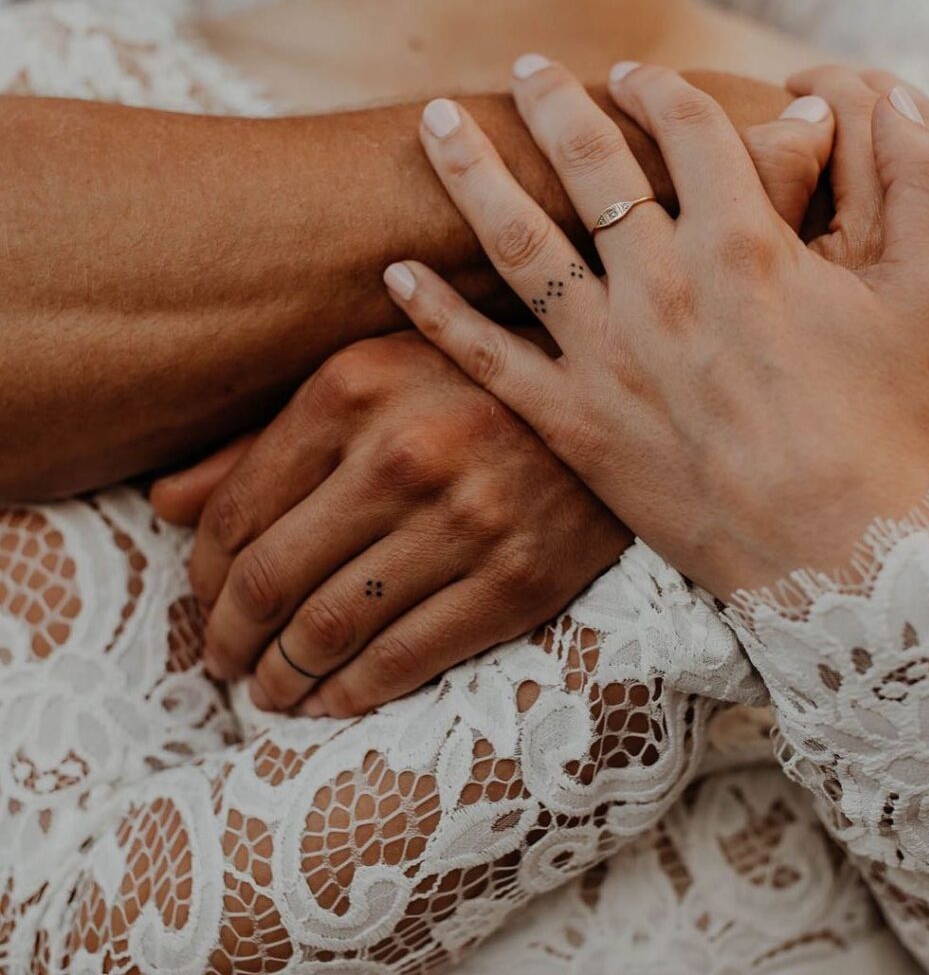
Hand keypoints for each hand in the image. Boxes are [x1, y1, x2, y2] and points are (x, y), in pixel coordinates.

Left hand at [154, 332, 628, 717]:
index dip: (202, 572)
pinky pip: (406, 660)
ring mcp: (469, 521)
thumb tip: (164, 503)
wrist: (605, 413)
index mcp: (354, 387)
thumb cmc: (468, 391)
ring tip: (266, 689)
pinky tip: (328, 703)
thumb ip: (263, 443)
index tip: (204, 600)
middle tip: (221, 660)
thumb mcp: (368, 384)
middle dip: (228, 636)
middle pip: (271, 578)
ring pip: (331, 629)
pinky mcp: (519, 580)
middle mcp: (407, 453)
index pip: (237, 508)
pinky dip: (350, 696)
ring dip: (280, 677)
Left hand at [384, 57, 928, 598]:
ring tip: (435, 125)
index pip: (689, 133)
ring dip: (472, 175)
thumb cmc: (888, 433)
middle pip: (590, 168)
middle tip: (524, 71)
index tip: (638, 74)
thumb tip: (896, 102)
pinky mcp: (574, 425)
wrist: (836, 561)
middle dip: (553, 107)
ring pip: (519, 243)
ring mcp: (607, 358)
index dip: (662, 91)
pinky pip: (488, 360)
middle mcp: (660, 288)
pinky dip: (438, 314)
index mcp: (744, 247)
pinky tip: (396, 273)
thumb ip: (926, 184)